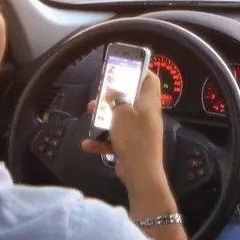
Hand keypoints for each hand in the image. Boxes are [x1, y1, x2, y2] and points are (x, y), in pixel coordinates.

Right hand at [81, 70, 169, 191]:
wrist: (140, 172)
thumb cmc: (134, 138)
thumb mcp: (122, 112)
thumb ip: (117, 99)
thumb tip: (114, 91)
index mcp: (149, 103)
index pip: (150, 80)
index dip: (140, 71)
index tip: (126, 66)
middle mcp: (146, 116)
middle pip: (131, 99)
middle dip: (114, 96)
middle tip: (101, 93)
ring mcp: (139, 132)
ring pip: (120, 119)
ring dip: (104, 117)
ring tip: (91, 114)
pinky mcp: (131, 147)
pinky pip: (115, 139)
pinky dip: (102, 140)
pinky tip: (89, 143)